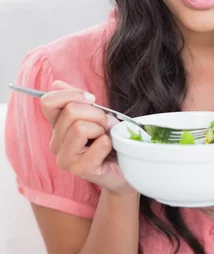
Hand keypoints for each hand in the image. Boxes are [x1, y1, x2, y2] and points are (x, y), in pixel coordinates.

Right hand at [40, 80, 137, 195]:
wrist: (125, 168)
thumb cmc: (110, 141)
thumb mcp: (95, 115)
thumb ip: (77, 100)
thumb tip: (57, 83)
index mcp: (57, 127)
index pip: (48, 101)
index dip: (72, 94)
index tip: (92, 99)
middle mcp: (56, 143)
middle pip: (70, 111)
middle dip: (96, 113)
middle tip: (106, 125)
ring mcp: (65, 159)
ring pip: (80, 127)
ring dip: (101, 128)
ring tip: (106, 137)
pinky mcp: (80, 170)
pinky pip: (99, 143)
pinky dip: (110, 142)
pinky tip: (109, 150)